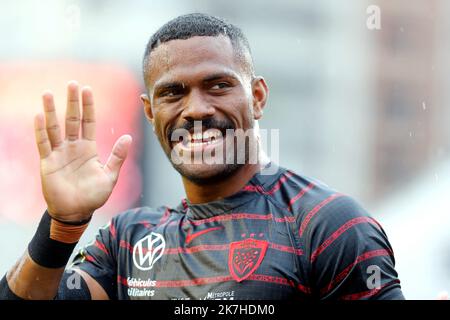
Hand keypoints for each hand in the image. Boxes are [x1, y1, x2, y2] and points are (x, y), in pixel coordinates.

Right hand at [34, 81, 131, 222]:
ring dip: (52, 111)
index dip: (88, 106)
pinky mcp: (48, 163)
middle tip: (72, 83)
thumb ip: (118, 156)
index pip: (88, 122)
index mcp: (88, 148)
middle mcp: (73, 147)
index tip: (87, 89)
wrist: (77, 212)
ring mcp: (59, 153)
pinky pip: (44, 144)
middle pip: (72, 120)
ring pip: (55, 128)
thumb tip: (128, 137)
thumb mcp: (110, 175)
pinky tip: (39, 115)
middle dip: (72, 102)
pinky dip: (40, 130)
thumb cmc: (93, 195)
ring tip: (49, 93)